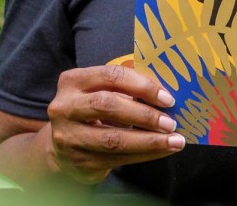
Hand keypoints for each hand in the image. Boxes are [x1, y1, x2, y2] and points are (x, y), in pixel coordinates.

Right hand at [46, 64, 185, 183]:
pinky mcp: (80, 161)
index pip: (111, 76)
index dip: (141, 86)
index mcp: (73, 81)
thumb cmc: (90, 110)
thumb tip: (164, 87)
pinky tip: (162, 151)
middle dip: (144, 115)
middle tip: (171, 122)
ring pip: (113, 139)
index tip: (167, 98)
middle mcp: (65, 107)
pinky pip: (118, 159)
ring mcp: (70, 137)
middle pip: (108, 106)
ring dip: (149, 141)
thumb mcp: (101, 90)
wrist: (62, 145)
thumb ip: (126, 85)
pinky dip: (144, 155)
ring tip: (174, 141)